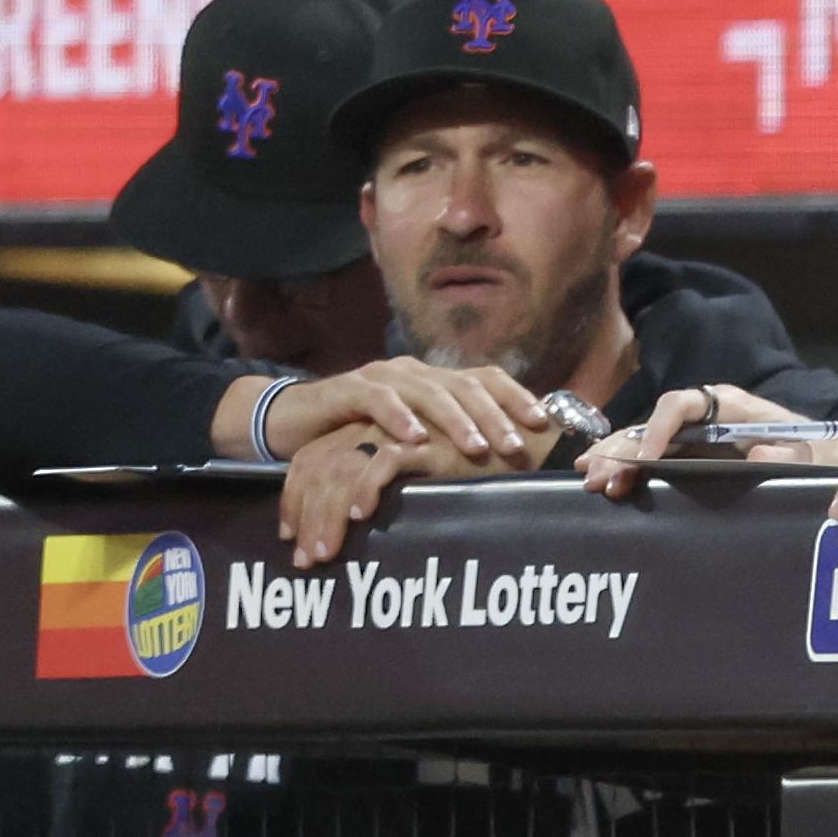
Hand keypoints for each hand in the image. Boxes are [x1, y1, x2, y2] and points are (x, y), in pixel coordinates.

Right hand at [238, 359, 546, 464]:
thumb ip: (448, 443)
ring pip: (429, 393)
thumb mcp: (412, 439)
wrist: (292, 423)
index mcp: (436, 380)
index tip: (545, 425)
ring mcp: (380, 377)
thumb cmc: (361, 436)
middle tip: (517, 449)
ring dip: (456, 421)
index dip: (517, 398)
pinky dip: (398, 417)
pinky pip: (377, 400)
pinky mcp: (346, 389)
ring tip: (478, 448)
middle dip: (495, 418)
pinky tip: (416, 438)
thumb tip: (506, 464)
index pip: (486, 380)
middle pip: (465, 387)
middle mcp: (413, 372)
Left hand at [277, 419, 546, 567]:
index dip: (298, 500)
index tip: (293, 540)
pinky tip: (360, 517)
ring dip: (327, 515)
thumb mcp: (423, 476)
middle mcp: (377, 424)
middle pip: (318, 466)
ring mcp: (399, 429)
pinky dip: (365, 489)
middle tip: (304, 560)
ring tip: (324, 553)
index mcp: (371, 429)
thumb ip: (395, 487)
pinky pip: (382, 462)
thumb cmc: (481, 466)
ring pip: (341, 469)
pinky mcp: (425, 437)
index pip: (315, 460)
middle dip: (305, 516)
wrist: (529, 441)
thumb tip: (362, 529)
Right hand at [579, 383, 837, 498]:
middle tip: (598, 473)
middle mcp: (704, 415)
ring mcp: (693, 436)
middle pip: (652, 423)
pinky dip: (627, 469)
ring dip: (616, 459)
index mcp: (729, 404)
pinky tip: (604, 483)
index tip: (647, 458)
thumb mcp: (808, 453)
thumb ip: (787, 453)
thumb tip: (758, 454)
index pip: (682, 404)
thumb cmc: (814, 453)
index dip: (660, 428)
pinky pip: (651, 459)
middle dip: (623, 447)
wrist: (822, 463)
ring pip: (644, 441)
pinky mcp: (689, 457)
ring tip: (591, 480)